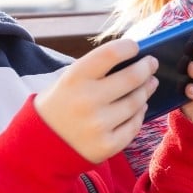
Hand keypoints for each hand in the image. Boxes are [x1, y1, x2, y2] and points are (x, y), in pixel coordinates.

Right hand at [35, 39, 158, 163]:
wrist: (40, 145)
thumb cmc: (61, 104)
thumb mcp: (69, 80)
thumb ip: (97, 69)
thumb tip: (135, 58)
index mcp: (75, 78)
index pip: (111, 53)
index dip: (128, 47)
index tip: (136, 47)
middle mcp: (86, 101)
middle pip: (132, 77)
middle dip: (147, 67)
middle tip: (152, 63)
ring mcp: (98, 125)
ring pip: (137, 102)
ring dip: (147, 90)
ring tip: (150, 83)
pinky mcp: (107, 146)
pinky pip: (135, 125)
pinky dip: (140, 113)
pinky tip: (140, 107)